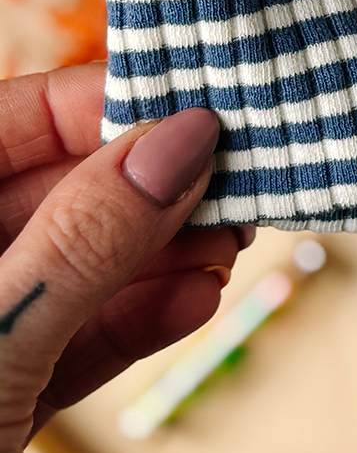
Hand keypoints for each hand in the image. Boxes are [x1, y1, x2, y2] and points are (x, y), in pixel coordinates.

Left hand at [0, 63, 250, 452]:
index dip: (106, 110)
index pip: (13, 122)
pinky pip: (73, 342)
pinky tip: (195, 300)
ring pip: (74, 270)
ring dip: (160, 257)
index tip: (201, 111)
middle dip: (150, 190)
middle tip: (238, 184)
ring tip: (231, 243)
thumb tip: (178, 142)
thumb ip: (85, 239)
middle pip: (53, 195)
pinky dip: (136, 323)